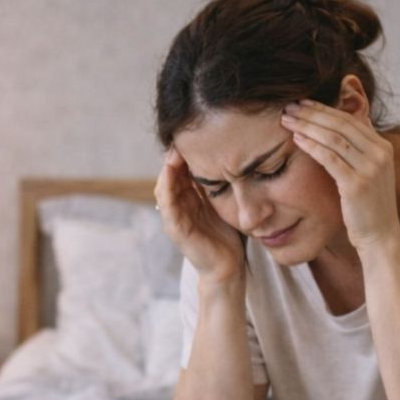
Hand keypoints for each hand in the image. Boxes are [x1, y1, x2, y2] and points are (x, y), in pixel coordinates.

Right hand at [155, 148, 244, 282]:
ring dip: (167, 168)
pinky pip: (167, 205)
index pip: (182, 168)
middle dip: (174, 155)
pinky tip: (169, 172)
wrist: (229, 266)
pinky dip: (166, 188)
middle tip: (181, 136)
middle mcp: (179, 204)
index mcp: (189, 197)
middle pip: (171, 174)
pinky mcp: (176, 229)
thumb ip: (223, 182)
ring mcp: (174, 217)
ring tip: (174, 151)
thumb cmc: (229, 234)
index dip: (185, 152)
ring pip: (165, 186)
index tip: (194, 133)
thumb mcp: (226, 200)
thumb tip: (234, 154)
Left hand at [279, 99, 399, 249]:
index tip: (303, 103)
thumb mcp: (369, 172)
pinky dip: (311, 146)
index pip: (350, 119)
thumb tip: (340, 129)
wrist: (380, 236)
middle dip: (312, 113)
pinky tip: (295, 139)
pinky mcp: (357, 184)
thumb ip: (358, 150)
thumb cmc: (367, 206)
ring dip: (307, 126)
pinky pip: (330, 158)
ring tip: (287, 120)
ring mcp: (370, 168)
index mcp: (383, 146)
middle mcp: (379, 153)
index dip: (324, 109)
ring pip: (333, 138)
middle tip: (289, 106)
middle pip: (340, 124)